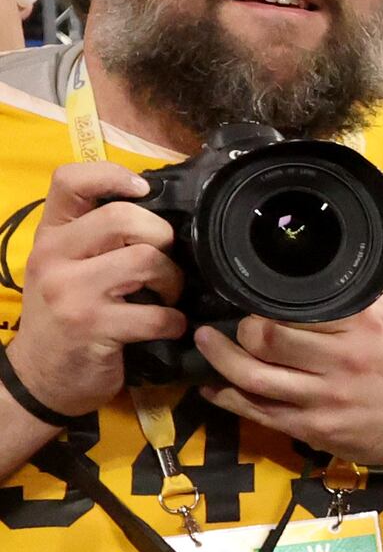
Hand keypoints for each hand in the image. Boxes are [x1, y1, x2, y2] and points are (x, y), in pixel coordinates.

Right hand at [3, 162, 183, 422]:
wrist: (39, 377)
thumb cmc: (63, 316)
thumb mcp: (66, 268)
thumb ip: (97, 239)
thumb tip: (159, 210)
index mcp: (50, 236)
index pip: (69, 181)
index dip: (112, 174)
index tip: (143, 190)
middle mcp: (54, 257)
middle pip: (122, 217)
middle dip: (161, 236)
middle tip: (164, 261)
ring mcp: (70, 292)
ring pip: (144, 260)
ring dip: (171, 279)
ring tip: (167, 295)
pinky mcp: (93, 326)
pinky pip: (156, 314)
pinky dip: (173, 321)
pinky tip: (166, 326)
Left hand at [194, 284, 382, 479]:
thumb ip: (373, 284)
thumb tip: (334, 256)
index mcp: (365, 326)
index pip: (297, 307)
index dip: (266, 301)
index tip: (253, 294)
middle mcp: (341, 361)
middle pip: (266, 339)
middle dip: (240, 328)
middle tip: (231, 320)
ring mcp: (322, 399)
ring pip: (252, 376)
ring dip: (219, 357)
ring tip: (204, 341)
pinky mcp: (310, 428)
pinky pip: (256, 411)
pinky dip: (226, 396)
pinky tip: (212, 384)